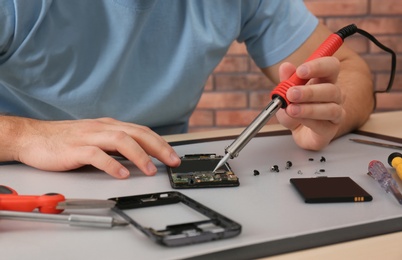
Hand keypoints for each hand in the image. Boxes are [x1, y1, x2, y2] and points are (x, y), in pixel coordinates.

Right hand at [12, 117, 180, 178]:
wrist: (33, 137)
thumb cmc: (65, 139)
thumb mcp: (96, 137)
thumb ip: (115, 144)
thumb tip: (138, 155)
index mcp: (109, 126)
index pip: (141, 131)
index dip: (160, 142)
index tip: (173, 155)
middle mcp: (102, 128)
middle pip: (136, 133)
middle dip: (158, 147)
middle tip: (172, 161)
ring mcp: (89, 137)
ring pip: (120, 140)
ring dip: (138, 155)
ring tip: (150, 170)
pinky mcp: (75, 149)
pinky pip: (97, 155)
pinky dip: (111, 164)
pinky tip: (122, 174)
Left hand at [275, 57, 344, 149]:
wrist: (296, 131)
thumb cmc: (296, 108)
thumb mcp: (286, 93)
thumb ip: (286, 80)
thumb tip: (285, 66)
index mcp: (325, 80)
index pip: (331, 67)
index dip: (319, 66)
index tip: (301, 71)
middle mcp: (334, 96)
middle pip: (332, 89)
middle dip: (310, 91)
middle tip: (291, 94)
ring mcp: (335, 114)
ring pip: (330, 109)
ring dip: (309, 109)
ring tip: (291, 109)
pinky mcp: (329, 130)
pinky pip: (323, 126)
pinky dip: (308, 121)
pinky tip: (296, 118)